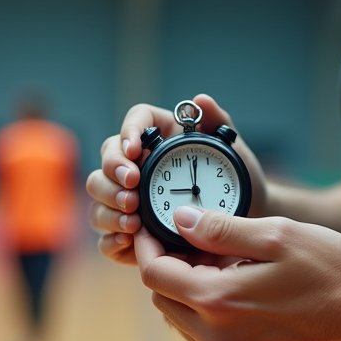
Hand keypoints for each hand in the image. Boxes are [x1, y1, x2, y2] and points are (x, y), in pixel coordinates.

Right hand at [85, 94, 270, 265]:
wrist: (242, 219)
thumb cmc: (231, 180)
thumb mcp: (231, 151)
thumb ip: (217, 122)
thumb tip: (200, 100)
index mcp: (158, 138)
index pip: (134, 123)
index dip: (128, 132)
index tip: (135, 150)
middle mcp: (136, 167)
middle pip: (106, 162)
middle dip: (113, 176)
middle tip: (132, 191)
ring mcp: (127, 200)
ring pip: (98, 199)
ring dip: (109, 209)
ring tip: (133, 221)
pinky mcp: (128, 233)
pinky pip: (106, 237)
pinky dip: (111, 239)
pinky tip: (127, 241)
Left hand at [133, 205, 340, 340]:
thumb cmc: (334, 274)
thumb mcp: (277, 235)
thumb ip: (219, 229)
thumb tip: (179, 220)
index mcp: (218, 301)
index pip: (154, 275)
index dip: (148, 247)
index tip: (154, 229)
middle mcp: (217, 340)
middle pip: (163, 300)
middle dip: (169, 270)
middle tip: (195, 246)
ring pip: (183, 324)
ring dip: (190, 295)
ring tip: (224, 269)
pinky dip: (210, 318)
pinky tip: (241, 297)